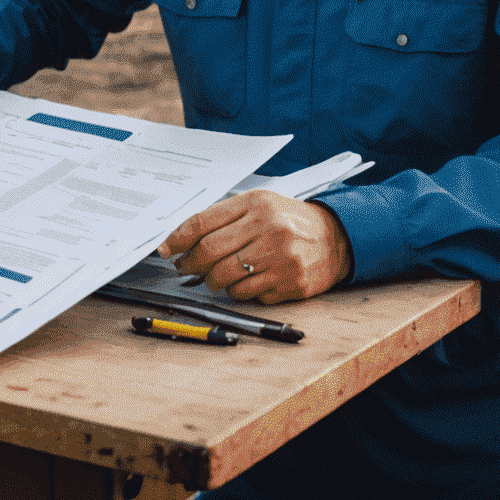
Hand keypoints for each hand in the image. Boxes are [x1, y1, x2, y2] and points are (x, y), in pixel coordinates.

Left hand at [160, 192, 352, 306]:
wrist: (334, 238)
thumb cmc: (288, 219)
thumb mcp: (259, 204)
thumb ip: (224, 216)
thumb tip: (184, 237)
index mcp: (256, 205)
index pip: (204, 222)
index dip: (178, 238)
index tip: (165, 249)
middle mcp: (268, 230)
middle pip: (210, 252)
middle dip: (190, 263)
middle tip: (184, 266)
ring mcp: (281, 259)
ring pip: (226, 279)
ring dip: (212, 280)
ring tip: (213, 275)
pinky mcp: (290, 285)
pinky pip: (248, 295)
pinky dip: (238, 292)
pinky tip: (244, 281)